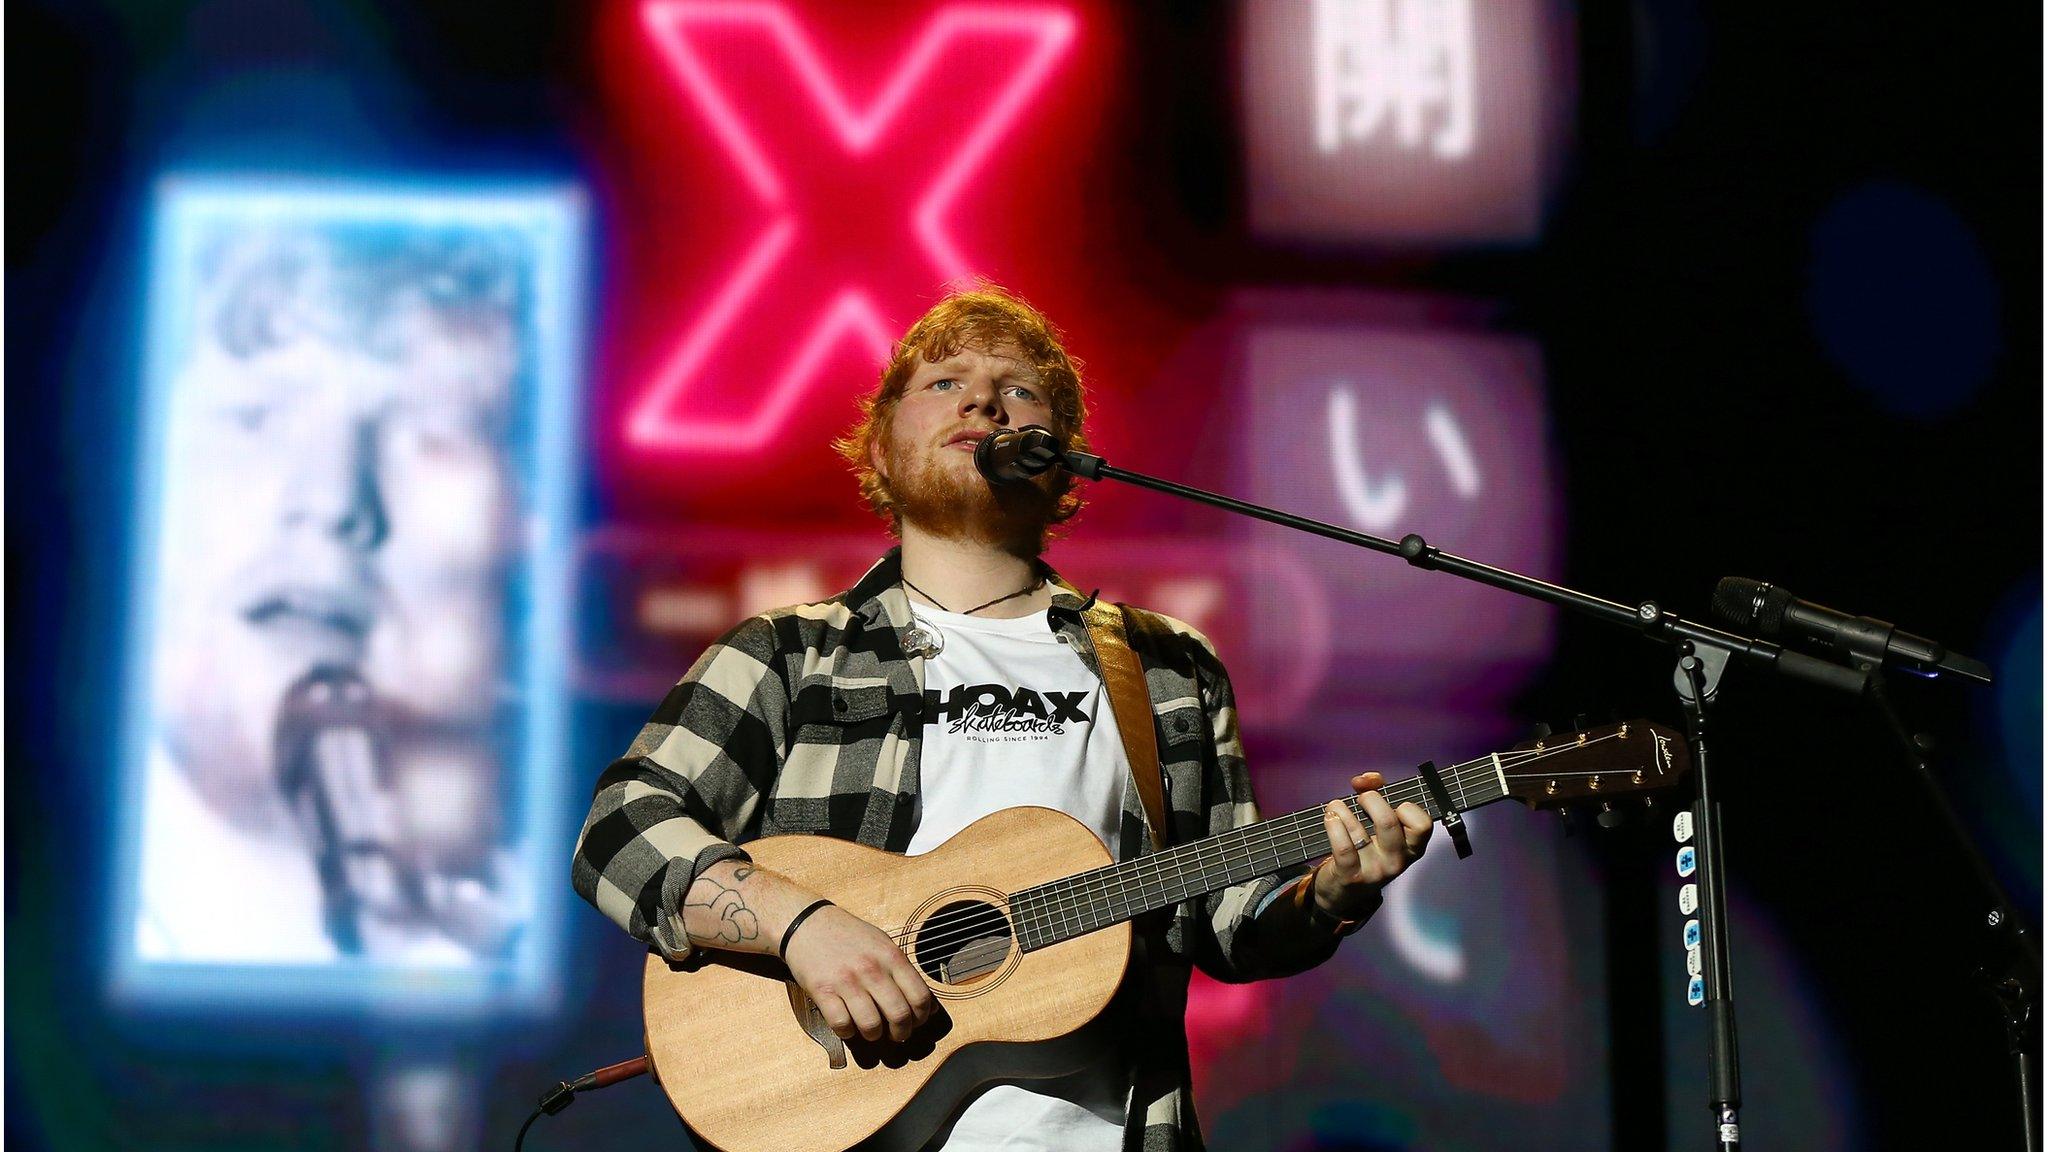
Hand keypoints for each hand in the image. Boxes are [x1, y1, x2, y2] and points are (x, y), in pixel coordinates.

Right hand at [781, 905, 936, 1043]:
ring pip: (871, 1025)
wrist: (807, 923)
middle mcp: (871, 969)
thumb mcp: (882, 943)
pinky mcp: (822, 991)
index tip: (917, 1022)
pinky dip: (847, 1031)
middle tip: (897, 1035)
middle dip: (902, 1032)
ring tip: (872, 1031)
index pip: (919, 996)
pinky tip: (848, 1024)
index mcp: (890, 956)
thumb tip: (924, 1002)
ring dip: (874, 1035)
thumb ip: (901, 970)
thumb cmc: (848, 935)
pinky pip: (841, 1024)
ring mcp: (846, 981)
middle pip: (899, 1015)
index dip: (922, 1016)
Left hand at [1315, 771, 1432, 915]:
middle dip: (1370, 800)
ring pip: (1359, 829)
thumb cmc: (1366, 850)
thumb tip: (1366, 779)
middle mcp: (1398, 861)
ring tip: (1336, 808)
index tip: (1390, 800)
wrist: (1345, 891)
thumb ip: (1376, 793)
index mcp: (1411, 848)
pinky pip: (1343, 846)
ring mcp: (1375, 871)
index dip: (1406, 805)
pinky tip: (1330, 818)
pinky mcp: (1352, 876)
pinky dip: (1333, 825)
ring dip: (1342, 810)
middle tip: (1361, 799)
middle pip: (1388, 821)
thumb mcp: (1378, 826)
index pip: (1422, 823)